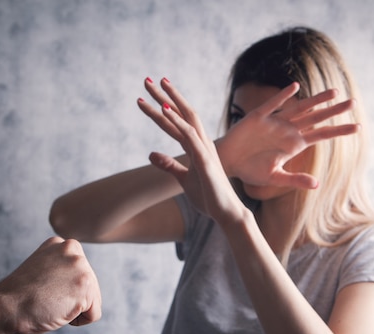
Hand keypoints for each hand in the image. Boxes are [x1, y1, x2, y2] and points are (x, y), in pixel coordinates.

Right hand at [0, 237, 101, 333]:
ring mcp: (80, 265)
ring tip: (51, 303)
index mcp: (62, 244)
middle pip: (90, 287)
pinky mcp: (85, 284)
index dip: (63, 291)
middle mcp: (73, 249)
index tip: (42, 289)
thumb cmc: (19, 297)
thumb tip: (78, 280)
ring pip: (93, 300)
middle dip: (71, 300)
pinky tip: (57, 311)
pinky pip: (94, 314)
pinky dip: (78, 321)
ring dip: (74, 310)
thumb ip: (63, 269)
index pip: (80, 275)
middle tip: (45, 298)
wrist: (3, 307)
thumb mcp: (44, 271)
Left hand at [143, 79, 246, 223]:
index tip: (147, 95)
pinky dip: (177, 121)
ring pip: (185, 118)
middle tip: (147, 80)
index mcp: (196, 147)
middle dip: (165, 95)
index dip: (162, 108)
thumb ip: (169, 165)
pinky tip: (165, 110)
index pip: (176, 123)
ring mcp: (204, 149)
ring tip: (153, 87)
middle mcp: (201, 143)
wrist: (226, 213)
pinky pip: (189, 135)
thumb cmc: (209, 197)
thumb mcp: (184, 179)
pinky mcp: (204, 160)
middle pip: (182, 113)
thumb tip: (151, 154)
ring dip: (168, 102)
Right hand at [218, 83, 359, 188]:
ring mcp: (274, 122)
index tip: (358, 127)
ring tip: (335, 92)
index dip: (339, 131)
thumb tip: (317, 184)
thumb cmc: (250, 170)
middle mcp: (288, 130)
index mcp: (294, 144)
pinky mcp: (258, 117)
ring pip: (299, 108)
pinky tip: (295, 87)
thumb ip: (295, 180)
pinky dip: (283, 96)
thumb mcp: (274, 177)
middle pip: (316, 118)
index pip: (321, 135)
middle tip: (354, 103)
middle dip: (334, 111)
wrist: (227, 162)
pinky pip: (272, 104)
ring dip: (316, 100)